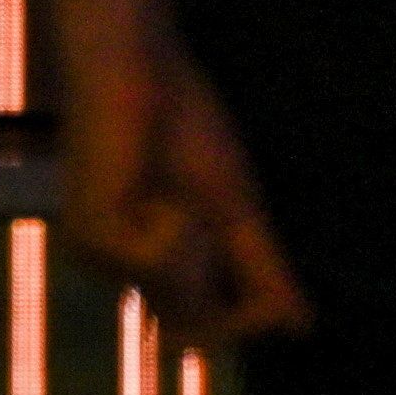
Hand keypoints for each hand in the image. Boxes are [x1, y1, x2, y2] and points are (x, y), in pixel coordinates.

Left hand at [50, 0, 312, 347]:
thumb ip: (264, 270)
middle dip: (224, 269)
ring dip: (200, 244)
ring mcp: (101, 259)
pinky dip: (175, 226)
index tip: (264, 283)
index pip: (206, 328)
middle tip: (196, 205)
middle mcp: (123, 271)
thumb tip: (304, 328)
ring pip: (182, 300)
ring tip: (171, 188)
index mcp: (153, 263)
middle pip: (200, 326)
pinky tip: (150, 185)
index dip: (248, 317)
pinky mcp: (91, 238)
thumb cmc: (182, 124)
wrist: (135, 66)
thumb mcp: (237, 208)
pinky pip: (161, 265)